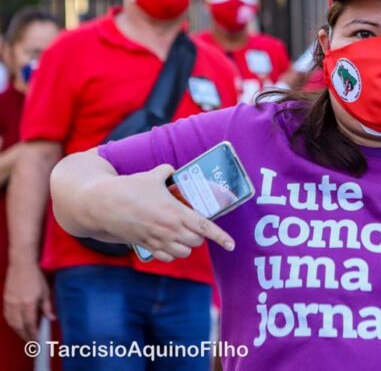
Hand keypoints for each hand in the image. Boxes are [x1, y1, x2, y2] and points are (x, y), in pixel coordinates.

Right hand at [4, 261, 54, 340]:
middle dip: (25, 336)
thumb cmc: (35, 277)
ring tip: (25, 336)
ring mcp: (9, 303)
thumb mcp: (45, 291)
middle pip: (19, 326)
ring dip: (18, 331)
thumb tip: (51, 318)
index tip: (36, 341)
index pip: (29, 324)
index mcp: (28, 303)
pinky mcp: (5, 300)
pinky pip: (7, 316)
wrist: (21, 265)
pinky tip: (17, 326)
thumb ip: (47, 306)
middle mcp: (16, 305)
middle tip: (31, 343)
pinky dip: (12, 324)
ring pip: (11, 323)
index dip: (32, 334)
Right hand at [91, 164, 235, 261]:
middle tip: (195, 225)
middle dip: (199, 236)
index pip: (205, 228)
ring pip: (183, 252)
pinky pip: (166, 257)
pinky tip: (169, 244)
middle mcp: (169, 230)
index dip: (221, 237)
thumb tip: (173, 170)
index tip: (232, 245)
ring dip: (187, 246)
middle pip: (196, 242)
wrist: (102, 205)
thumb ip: (167, 172)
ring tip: (183, 235)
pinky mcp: (145, 246)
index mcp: (175, 213)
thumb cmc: (129, 188)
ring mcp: (157, 240)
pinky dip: (172, 253)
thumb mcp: (152, 175)